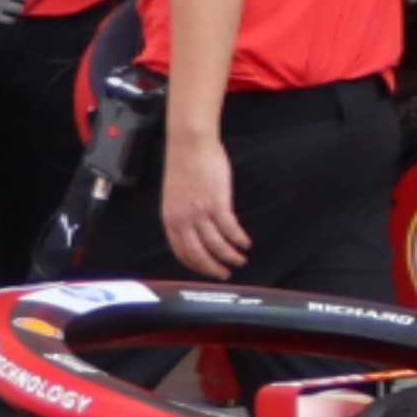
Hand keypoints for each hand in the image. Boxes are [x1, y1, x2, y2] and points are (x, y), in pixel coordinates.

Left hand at [163, 124, 249, 275]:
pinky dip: (239, 239)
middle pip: (199, 254)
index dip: (195, 265)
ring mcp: (200, 212)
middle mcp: (183, 219)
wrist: (190, 143)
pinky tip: (245, 242)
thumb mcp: (174, 195)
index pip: (181, 252)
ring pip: (217, 245)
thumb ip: (181, 214)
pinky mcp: (217, 203)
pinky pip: (230, 229)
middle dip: (213, 268)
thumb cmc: (184, 163)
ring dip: (230, 256)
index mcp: (170, 218)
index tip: (206, 271)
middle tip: (224, 274)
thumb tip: (193, 229)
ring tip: (240, 259)